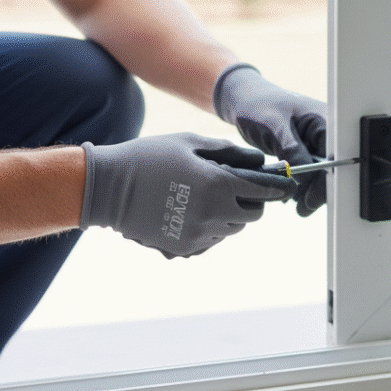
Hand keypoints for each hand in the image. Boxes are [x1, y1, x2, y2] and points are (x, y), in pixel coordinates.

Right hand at [80, 133, 295, 257]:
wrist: (109, 188)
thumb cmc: (149, 157)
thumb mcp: (190, 143)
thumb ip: (228, 151)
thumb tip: (258, 160)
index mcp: (218, 185)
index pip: (263, 192)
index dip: (276, 187)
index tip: (282, 185)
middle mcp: (213, 214)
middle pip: (252, 215)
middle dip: (251, 202)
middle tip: (237, 188)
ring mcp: (199, 234)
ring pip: (233, 229)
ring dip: (230, 215)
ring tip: (209, 197)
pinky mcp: (185, 247)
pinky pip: (211, 240)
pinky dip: (211, 227)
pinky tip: (193, 211)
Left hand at [213, 65, 326, 216]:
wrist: (243, 100)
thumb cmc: (258, 105)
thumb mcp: (274, 126)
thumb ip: (292, 150)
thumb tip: (305, 177)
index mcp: (325, 121)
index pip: (336, 158)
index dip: (326, 181)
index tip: (311, 199)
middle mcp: (325, 133)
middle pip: (331, 169)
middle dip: (317, 190)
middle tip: (302, 209)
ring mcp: (315, 142)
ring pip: (320, 173)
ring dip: (308, 189)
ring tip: (293, 203)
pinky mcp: (304, 150)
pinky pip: (308, 170)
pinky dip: (300, 183)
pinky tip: (289, 193)